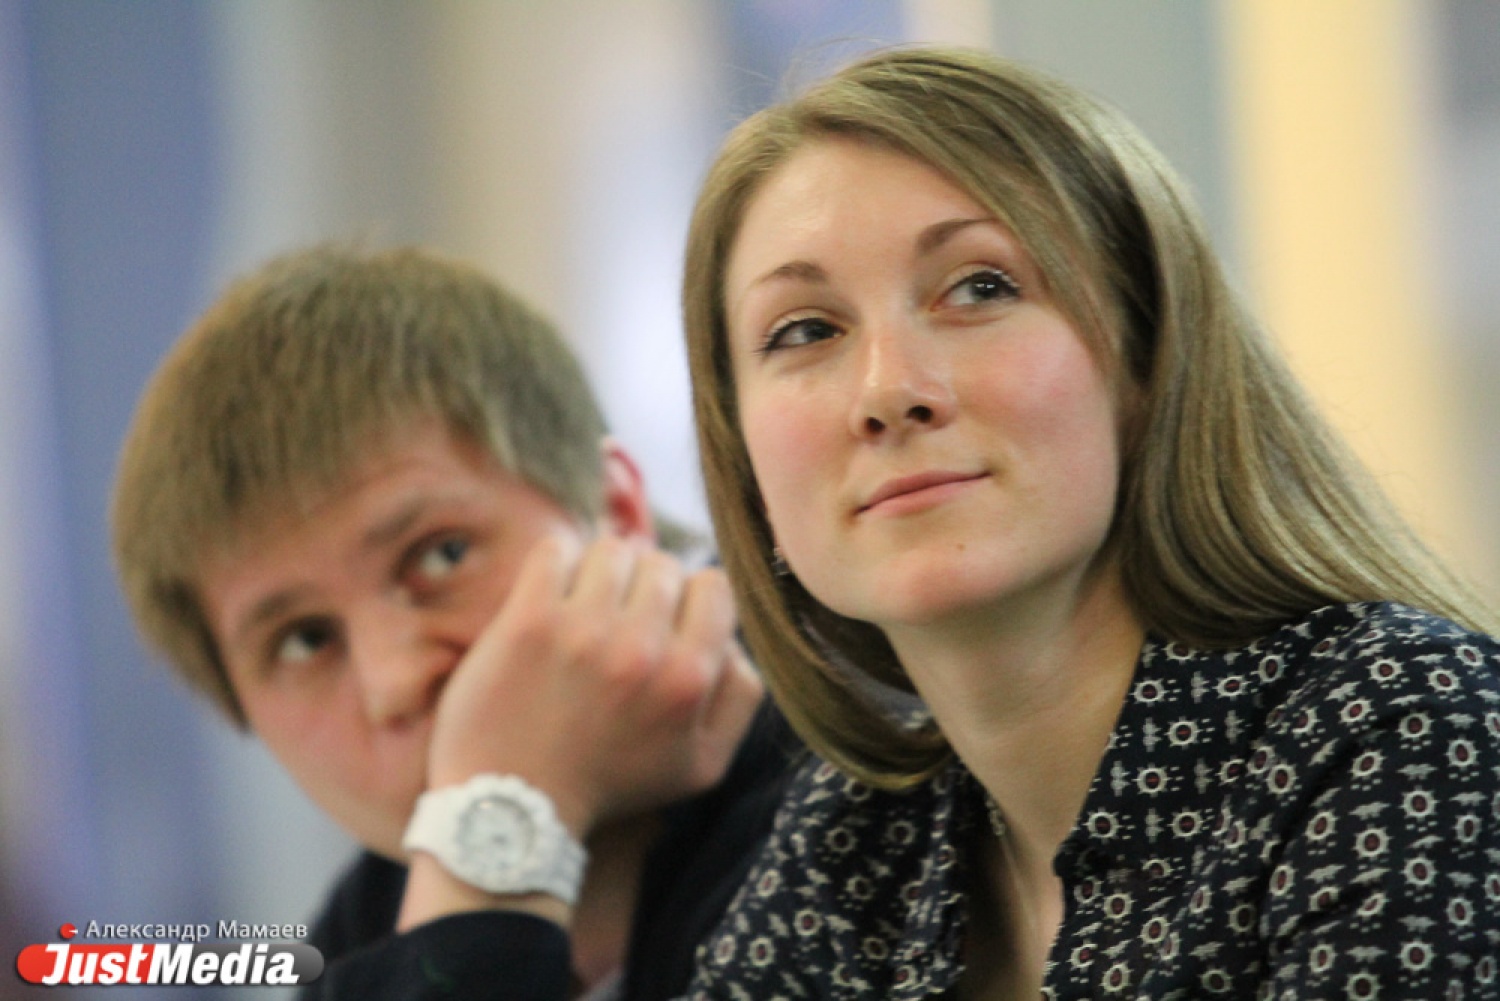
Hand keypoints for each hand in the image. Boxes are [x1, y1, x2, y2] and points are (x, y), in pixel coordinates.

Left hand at [424, 533, 763, 838]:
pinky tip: (554, 595)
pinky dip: (558, 562)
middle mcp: (642, 649)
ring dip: (602, 571)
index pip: (713, 586)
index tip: (666, 621)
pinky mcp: (528, 620)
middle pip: (662, 564)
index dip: (691, 598)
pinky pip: (556, 550)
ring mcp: (583, 630)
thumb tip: (735, 639)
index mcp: (689, 679)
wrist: (516, 807)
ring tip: (587, 604)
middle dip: (646, 585)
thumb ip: (740, 697)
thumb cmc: (610, 784)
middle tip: (621, 617)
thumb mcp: (703, 764)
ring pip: (613, 551)